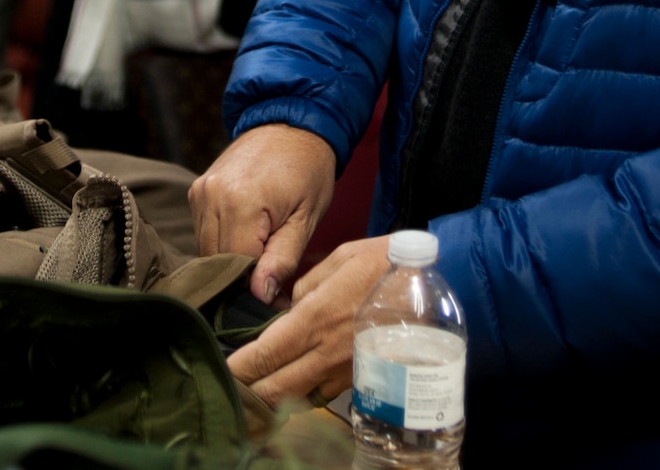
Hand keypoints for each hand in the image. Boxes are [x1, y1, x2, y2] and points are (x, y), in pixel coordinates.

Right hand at [190, 123, 337, 303]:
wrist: (292, 126)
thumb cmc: (309, 171)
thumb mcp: (306, 219)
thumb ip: (282, 259)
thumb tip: (261, 297)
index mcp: (240, 203)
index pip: (236, 268)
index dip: (255, 289)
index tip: (276, 297)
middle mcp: (211, 196)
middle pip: (216, 261)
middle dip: (242, 278)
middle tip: (271, 282)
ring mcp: (200, 192)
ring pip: (206, 250)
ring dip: (230, 261)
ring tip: (261, 255)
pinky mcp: (196, 191)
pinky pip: (203, 232)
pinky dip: (222, 242)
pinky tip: (247, 236)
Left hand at [228, 236, 391, 405]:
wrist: (438, 285)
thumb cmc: (386, 264)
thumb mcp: (338, 259)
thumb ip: (306, 285)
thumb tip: (288, 306)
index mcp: (314, 320)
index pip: (264, 355)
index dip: (238, 369)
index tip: (221, 371)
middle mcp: (327, 352)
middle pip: (276, 388)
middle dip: (250, 394)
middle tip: (232, 392)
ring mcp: (348, 370)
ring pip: (301, 398)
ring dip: (277, 400)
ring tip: (257, 396)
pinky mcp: (366, 377)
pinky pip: (327, 394)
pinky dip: (307, 396)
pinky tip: (296, 389)